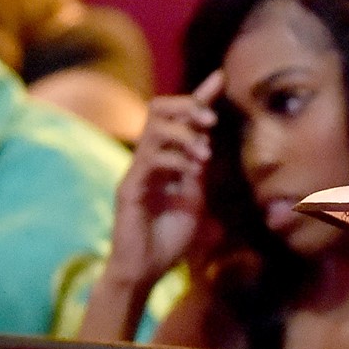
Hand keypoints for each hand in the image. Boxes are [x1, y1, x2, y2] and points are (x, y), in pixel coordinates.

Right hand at [107, 70, 224, 284]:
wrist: (145, 271)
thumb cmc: (168, 239)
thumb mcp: (194, 200)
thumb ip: (198, 173)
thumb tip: (209, 145)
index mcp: (166, 159)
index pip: (180, 119)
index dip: (199, 97)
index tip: (220, 77)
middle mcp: (148, 159)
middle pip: (158, 109)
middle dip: (187, 107)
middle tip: (210, 121)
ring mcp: (136, 172)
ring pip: (154, 131)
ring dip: (184, 136)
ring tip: (203, 155)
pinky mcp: (129, 189)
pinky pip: (149, 161)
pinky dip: (172, 160)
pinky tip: (188, 172)